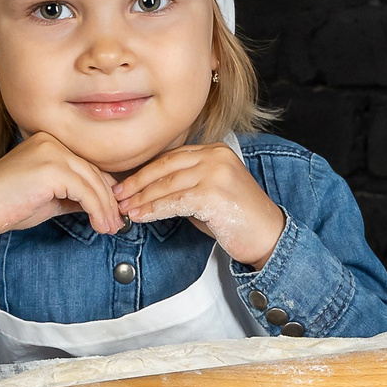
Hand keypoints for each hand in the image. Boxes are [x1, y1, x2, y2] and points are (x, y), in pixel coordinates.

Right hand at [0, 132, 124, 247]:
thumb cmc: (5, 204)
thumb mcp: (47, 198)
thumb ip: (71, 195)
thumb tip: (98, 205)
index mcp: (49, 142)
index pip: (86, 166)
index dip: (104, 190)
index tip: (112, 212)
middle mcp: (52, 142)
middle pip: (93, 172)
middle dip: (109, 201)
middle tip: (117, 223)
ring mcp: (52, 152)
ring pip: (93, 182)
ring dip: (105, 209)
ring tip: (110, 229)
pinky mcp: (52, 169)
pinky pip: (85, 192)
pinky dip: (96, 211)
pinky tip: (99, 225)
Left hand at [115, 143, 287, 267]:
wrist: (268, 236)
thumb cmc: (238, 218)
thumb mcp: (209, 194)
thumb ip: (185, 185)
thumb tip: (148, 192)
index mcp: (215, 150)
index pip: (171, 157)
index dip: (145, 171)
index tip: (126, 184)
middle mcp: (215, 156)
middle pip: (165, 166)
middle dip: (137, 182)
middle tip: (118, 196)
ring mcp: (215, 173)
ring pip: (166, 184)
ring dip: (142, 199)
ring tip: (126, 209)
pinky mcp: (213, 194)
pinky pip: (174, 201)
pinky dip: (154, 209)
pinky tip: (141, 216)